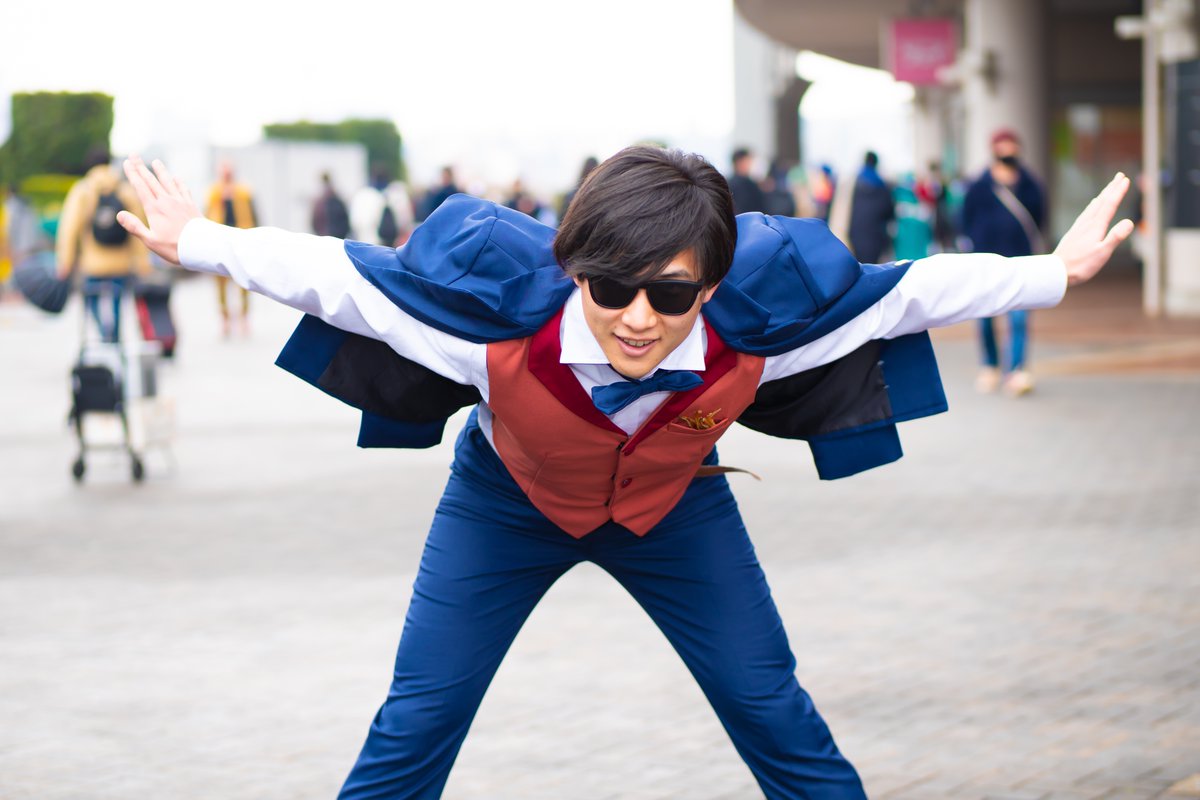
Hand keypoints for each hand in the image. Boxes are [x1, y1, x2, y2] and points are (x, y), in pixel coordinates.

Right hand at [117, 155, 201, 264]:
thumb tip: (119, 214)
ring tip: (156, 161)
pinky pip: (183, 190)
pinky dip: (179, 183)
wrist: (203, 247)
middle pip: (151, 181)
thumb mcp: (151, 241)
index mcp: (154, 209)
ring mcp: (180, 202)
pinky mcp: (191, 206)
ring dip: (161, 171)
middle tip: (134, 155)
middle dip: (141, 167)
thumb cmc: (175, 247)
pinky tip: (177, 178)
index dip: (132, 174)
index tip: (126, 162)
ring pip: (168, 182)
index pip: (140, 187)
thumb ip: (135, 227)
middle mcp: (167, 201)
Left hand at [1054, 172, 1134, 286]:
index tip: (1125, 179)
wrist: (1055, 271)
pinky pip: (1085, 214)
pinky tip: (1091, 207)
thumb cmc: (1080, 265)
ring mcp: (1079, 228)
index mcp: (1096, 227)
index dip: (1118, 192)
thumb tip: (1129, 222)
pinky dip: (1092, 206)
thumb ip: (1115, 237)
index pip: (1109, 205)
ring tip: (1108, 188)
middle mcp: (1087, 224)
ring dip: (1103, 195)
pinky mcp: (1073, 233)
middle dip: (1111, 188)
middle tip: (1119, 176)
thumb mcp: (1102, 253)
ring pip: (1093, 207)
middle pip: (1101, 202)